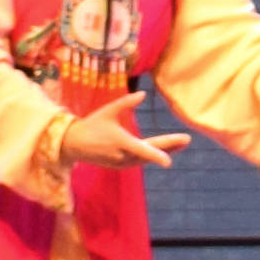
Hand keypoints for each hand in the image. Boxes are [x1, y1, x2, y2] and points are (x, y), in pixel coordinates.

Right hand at [62, 104, 191, 171]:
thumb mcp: (108, 111)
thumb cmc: (91, 125)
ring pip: (145, 158)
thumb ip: (126, 103)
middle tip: (187, 140)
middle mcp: (122, 155)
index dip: (157, 155)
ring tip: (181, 143)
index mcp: (121, 142)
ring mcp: (121, 162)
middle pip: (150, 153)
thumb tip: (142, 94)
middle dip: (170, 147)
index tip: (169, 162)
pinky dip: (150, 155)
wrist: (73, 144)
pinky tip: (164, 150)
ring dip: (163, 151)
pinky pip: (139, 161)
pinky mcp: (119, 165)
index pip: (142, 150)